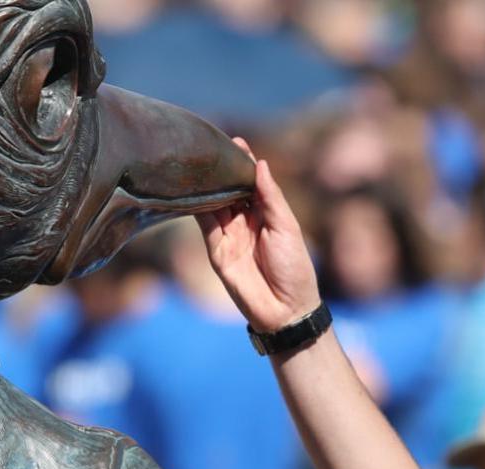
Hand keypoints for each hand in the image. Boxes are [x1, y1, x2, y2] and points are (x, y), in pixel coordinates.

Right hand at [197, 139, 320, 333]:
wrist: (285, 310)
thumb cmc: (295, 268)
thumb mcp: (287, 227)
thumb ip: (271, 197)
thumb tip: (260, 163)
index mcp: (268, 214)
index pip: (251, 182)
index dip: (243, 163)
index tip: (234, 141)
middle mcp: (246, 221)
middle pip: (229, 189)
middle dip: (220, 169)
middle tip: (207, 145)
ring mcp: (229, 235)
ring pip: (213, 203)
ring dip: (206, 184)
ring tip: (195, 161)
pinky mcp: (216, 250)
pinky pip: (203, 223)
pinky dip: (196, 205)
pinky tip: (190, 187)